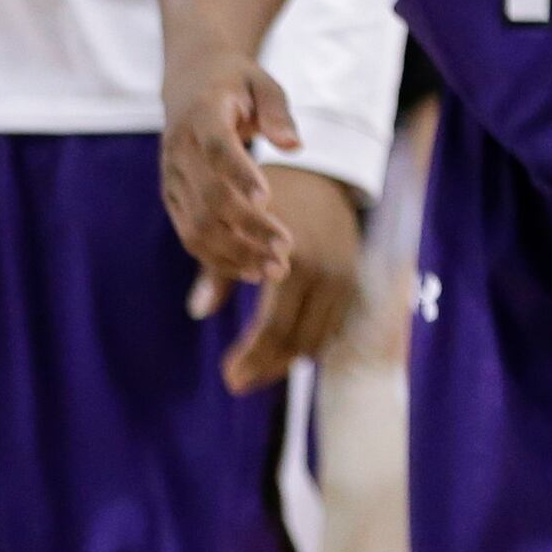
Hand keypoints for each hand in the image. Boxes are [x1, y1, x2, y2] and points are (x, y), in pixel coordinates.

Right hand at [161, 55, 301, 293]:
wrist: (190, 81)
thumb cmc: (235, 83)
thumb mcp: (262, 82)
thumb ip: (278, 111)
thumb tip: (294, 146)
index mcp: (202, 112)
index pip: (217, 147)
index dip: (239, 174)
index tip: (268, 200)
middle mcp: (179, 146)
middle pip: (209, 196)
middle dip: (248, 228)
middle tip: (287, 249)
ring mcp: (171, 175)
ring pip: (197, 224)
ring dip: (236, 252)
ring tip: (276, 269)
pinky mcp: (172, 196)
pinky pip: (190, 235)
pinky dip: (218, 259)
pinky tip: (252, 271)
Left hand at [209, 167, 363, 393]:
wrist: (325, 168)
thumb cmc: (271, 193)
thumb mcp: (239, 224)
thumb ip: (220, 271)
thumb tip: (196, 311)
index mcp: (293, 261)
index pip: (273, 328)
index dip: (250, 358)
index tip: (228, 378)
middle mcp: (325, 276)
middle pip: (295, 342)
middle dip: (265, 367)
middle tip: (237, 383)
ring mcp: (345, 282)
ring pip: (316, 341)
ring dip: (285, 361)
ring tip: (254, 371)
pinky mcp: (355, 283)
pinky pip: (332, 328)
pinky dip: (306, 344)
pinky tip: (281, 351)